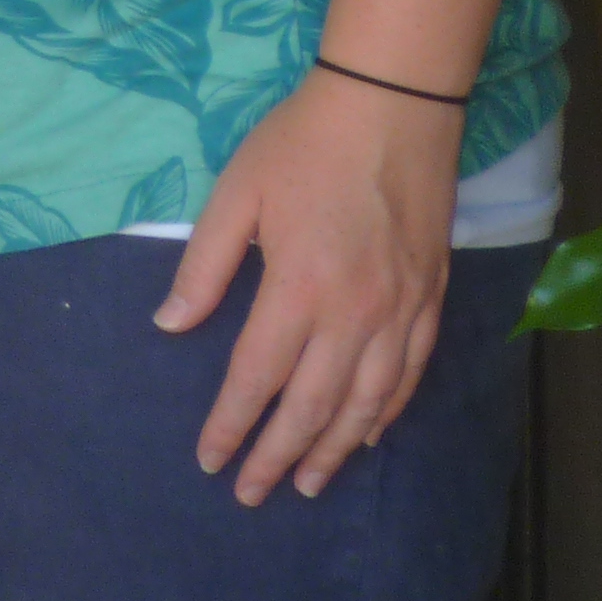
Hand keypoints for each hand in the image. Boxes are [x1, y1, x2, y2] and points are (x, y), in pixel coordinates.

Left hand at [156, 70, 459, 504]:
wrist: (393, 107)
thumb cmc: (301, 144)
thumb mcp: (236, 193)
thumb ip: (204, 266)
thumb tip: (171, 324)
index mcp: (298, 288)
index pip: (256, 376)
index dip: (231, 424)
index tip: (210, 460)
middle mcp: (354, 313)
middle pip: (312, 405)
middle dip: (277, 454)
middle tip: (252, 493)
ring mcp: (400, 311)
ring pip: (366, 402)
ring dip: (333, 448)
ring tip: (307, 482)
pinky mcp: (430, 300)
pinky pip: (409, 374)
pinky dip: (385, 413)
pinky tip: (367, 434)